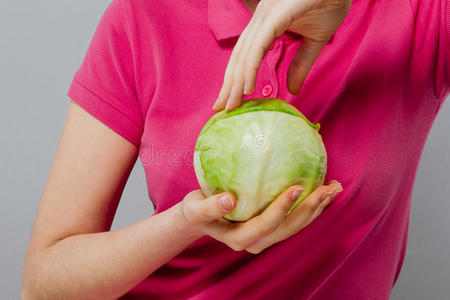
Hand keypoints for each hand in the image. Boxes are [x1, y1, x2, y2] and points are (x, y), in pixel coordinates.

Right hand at [180, 180, 342, 253]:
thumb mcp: (194, 209)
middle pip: (289, 228)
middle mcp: (257, 241)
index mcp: (240, 238)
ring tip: (334, 188)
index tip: (298, 187)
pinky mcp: (272, 228)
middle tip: (329, 188)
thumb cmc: (195, 210)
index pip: (266, 225)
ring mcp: (266, 236)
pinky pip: (294, 219)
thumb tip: (229, 200)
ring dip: (317, 208)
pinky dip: (310, 206)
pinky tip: (322, 189)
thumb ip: (209, 207)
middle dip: (311, 209)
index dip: (283, 208)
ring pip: (296, 225)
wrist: (199, 217)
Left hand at [213, 0, 351, 110]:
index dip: (235, 78)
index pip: (245, 55)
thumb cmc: (331, 2)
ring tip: (232, 105)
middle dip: (229, 85)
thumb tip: (292, 90)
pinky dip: (251, 67)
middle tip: (221, 109)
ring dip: (236, 82)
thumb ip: (301, 64)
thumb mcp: (315, 41)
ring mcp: (267, 14)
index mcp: (266, 23)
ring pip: (245, 53)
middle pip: (239, 57)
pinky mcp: (277, 14)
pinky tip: (247, 88)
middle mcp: (261, 18)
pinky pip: (259, 45)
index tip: (229, 101)